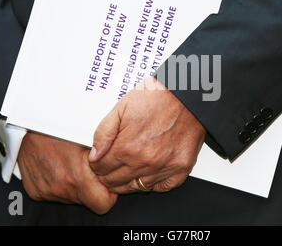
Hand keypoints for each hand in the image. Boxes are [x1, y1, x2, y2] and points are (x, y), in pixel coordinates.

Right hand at [17, 132, 116, 214]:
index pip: (103, 204)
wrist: (27, 124)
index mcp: (77, 177)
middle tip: (90, 169)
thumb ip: (106, 156)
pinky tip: (59, 166)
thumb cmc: (59, 127)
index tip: (107, 182)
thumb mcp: (89, 139)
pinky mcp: (36, 191)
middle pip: (88, 201)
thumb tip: (120, 165)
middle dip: (92, 188)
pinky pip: (55, 194)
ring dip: (75, 185)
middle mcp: (61, 187)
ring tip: (71, 163)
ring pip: (72, 198)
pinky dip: (59, 183)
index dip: (108, 193)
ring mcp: (47, 191)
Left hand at [88, 77, 205, 193]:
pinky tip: (148, 171)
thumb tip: (95, 155)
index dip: (97, 165)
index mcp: (127, 147)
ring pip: (137, 188)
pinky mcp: (181, 168)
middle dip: (108, 174)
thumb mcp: (121, 108)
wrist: (187, 94)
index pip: (101, 169)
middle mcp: (145, 161)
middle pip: (116, 182)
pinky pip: (162, 187)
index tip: (99, 160)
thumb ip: (104, 133)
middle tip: (110, 165)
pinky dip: (153, 182)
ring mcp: (164, 167)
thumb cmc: (157, 96)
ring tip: (127, 168)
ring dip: (128, 180)